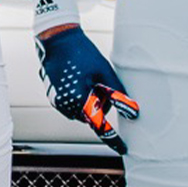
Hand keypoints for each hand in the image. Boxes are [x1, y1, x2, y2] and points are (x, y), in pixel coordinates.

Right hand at [36, 25, 138, 153]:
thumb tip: (134, 111)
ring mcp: (56, 100)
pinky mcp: (53, 94)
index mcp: (78, 101)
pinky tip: (80, 76)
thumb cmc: (82, 53)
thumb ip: (118, 94)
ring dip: (89, 99)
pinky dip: (80, 95)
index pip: (100, 126)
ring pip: (81, 109)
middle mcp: (64, 105)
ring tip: (88, 77)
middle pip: (91, 116)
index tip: (124, 149)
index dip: (113, 139)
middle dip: (99, 104)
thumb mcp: (104, 72)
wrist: (57, 38)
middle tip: (100, 84)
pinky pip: (72, 103)